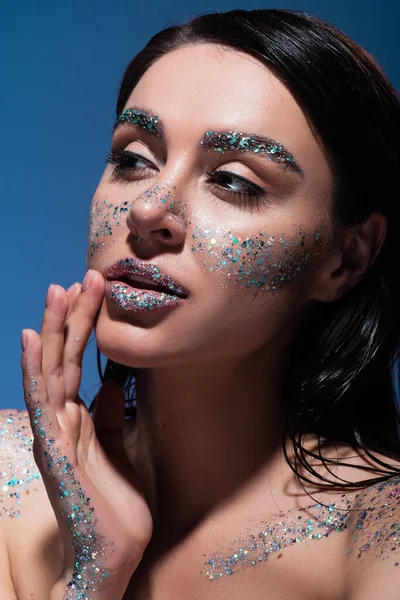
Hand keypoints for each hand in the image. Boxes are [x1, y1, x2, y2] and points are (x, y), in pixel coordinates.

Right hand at [21, 270, 152, 598]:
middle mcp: (61, 421)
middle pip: (65, 357)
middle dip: (75, 316)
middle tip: (87, 276)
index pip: (78, 362)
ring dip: (56, 330)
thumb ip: (111, 416)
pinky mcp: (54, 450)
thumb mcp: (121, 449)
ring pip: (51, 371)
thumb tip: (112, 383)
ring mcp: (54, 433)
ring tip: (60, 291)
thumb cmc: (118, 506)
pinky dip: (36, 369)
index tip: (98, 291)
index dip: (87, 326)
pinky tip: (34, 339)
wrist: (115, 555)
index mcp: (78, 419)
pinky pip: (43, 403)